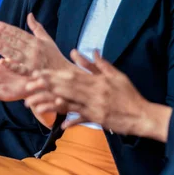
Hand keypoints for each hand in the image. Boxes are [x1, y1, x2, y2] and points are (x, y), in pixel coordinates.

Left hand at [0, 13, 69, 71]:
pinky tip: (1, 61)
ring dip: (1, 47)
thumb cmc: (55, 57)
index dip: (6, 28)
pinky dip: (11, 65)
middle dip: (0, 35)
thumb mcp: (48, 40)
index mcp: (36, 41)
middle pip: (14, 41)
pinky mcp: (32, 73)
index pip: (18, 32)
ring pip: (14, 53)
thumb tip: (30, 15)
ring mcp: (32, 62)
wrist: (65, 74)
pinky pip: (20, 69)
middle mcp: (33, 50)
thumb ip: (37, 28)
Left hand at [25, 50, 169, 138]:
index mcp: (98, 81)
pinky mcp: (98, 119)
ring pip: (70, 103)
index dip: (55, 74)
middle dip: (48, 85)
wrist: (143, 114)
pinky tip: (60, 124)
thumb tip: (85, 50)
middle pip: (67, 87)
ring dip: (52, 104)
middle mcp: (94, 93)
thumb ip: (98, 65)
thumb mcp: (116, 76)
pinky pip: (82, 119)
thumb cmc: (129, 95)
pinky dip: (72, 121)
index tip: (40, 72)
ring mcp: (95, 107)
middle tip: (31, 84)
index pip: (72, 75)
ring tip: (36, 105)